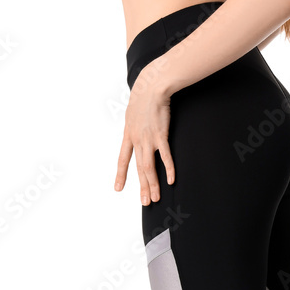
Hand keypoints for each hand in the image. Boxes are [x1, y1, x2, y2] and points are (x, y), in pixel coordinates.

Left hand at [115, 63, 175, 202]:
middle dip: (142, 187)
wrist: (151, 87)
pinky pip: (165, 156)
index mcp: (128, 135)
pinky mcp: (161, 135)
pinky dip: (168, 169)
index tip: (118, 188)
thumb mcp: (133, 113)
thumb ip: (135, 125)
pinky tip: (171, 180)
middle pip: (139, 168)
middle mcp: (136, 140)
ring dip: (152, 184)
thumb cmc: (144, 97)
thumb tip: (136, 131)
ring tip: (156, 197)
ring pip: (149, 167)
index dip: (120, 175)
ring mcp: (148, 138)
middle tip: (145, 202)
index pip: (122, 159)